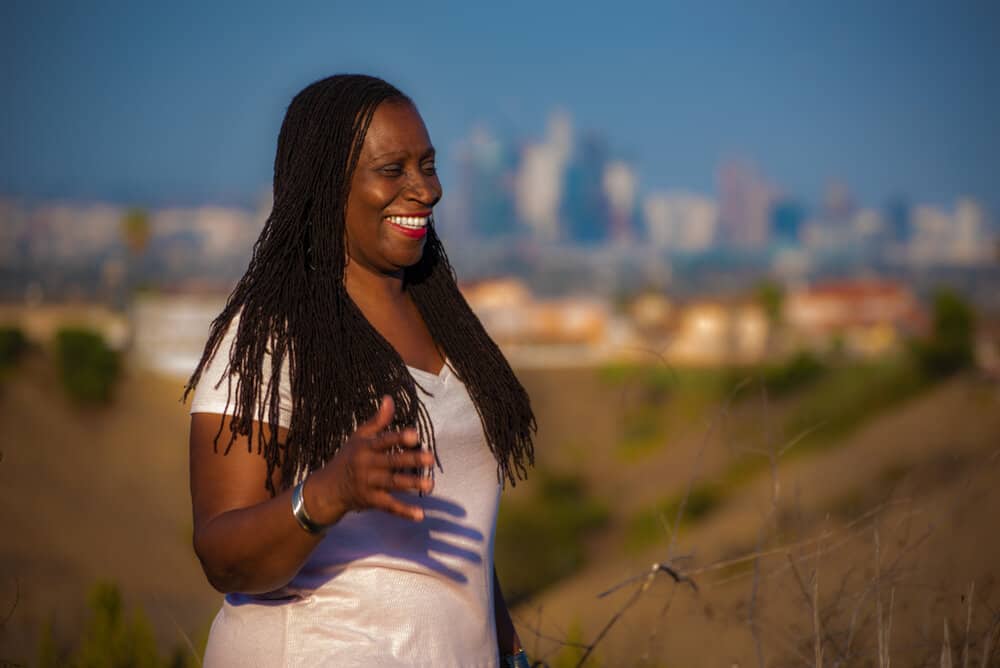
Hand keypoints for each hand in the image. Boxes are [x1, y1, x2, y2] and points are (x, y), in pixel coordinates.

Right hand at [310, 395, 433, 522]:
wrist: (328, 488)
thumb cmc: (349, 457)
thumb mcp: (359, 437)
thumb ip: (378, 421)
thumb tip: (390, 399)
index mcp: (366, 447)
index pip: (384, 441)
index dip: (399, 438)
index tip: (415, 435)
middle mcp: (367, 465)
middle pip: (391, 462)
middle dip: (411, 460)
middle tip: (430, 458)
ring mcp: (369, 484)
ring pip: (393, 484)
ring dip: (412, 484)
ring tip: (431, 484)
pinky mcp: (371, 501)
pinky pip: (389, 506)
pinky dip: (404, 512)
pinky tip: (420, 515)